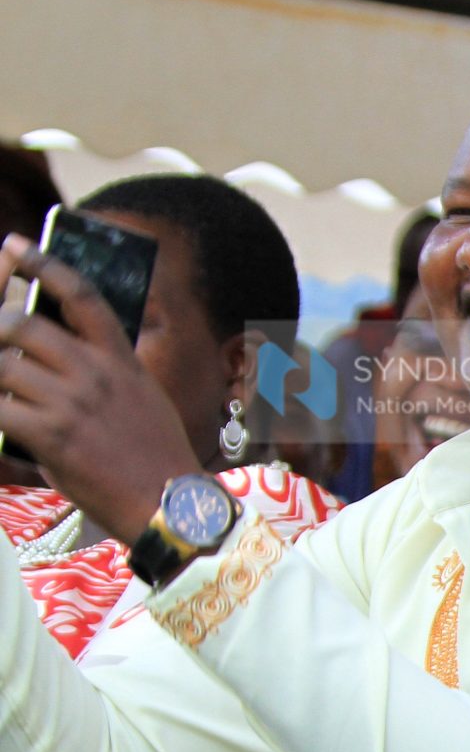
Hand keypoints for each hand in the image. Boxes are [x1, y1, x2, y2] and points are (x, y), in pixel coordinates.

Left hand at [0, 234, 196, 543]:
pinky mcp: (51, 435)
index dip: (45, 264)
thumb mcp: (145, 400)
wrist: (171, 506)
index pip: (81, 296)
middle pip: (23, 324)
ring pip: (3, 365)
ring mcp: (72, 403)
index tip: (16, 244)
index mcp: (122, 360)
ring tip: (2, 390)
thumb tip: (59, 359)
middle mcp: (96, 373)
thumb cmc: (157, 459)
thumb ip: (107, 373)